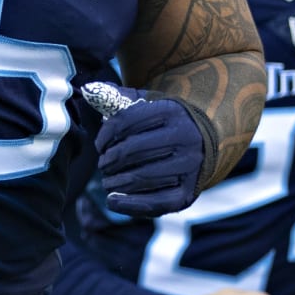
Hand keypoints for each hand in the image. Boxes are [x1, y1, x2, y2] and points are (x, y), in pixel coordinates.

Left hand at [81, 83, 209, 216]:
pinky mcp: (189, 193)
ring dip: (115, 181)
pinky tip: (112, 200)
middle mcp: (185, 138)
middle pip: (132, 150)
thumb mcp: (147, 104)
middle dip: (109, 160)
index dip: (105, 135)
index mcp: (171, 112)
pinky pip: (156, 203)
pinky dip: (129, 204)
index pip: (126, 122)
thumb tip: (88, 90)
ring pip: (142, 176)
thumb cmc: (164, 123)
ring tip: (107, 180)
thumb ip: (117, 98)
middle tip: (103, 165)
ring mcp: (190, 167)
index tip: (99, 145)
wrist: (206, 143)